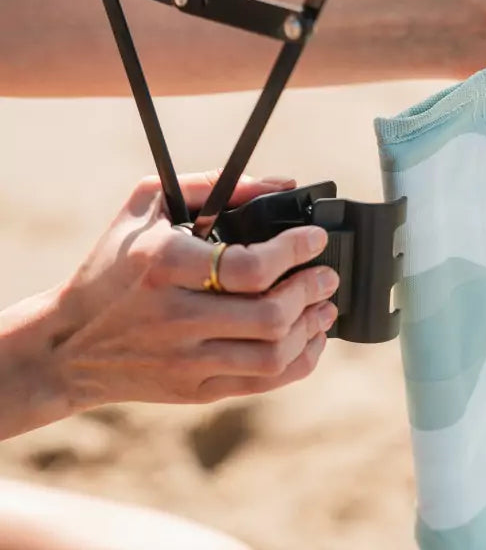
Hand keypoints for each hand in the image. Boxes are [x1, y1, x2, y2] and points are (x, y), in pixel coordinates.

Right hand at [0, 173, 338, 437]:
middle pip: (271, 315)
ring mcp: (186, 361)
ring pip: (274, 354)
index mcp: (164, 265)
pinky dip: (299, 361)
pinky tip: (309, 339)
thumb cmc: (113, 266)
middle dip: (312, 290)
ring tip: (325, 305)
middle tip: (327, 274)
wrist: (67, 346)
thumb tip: (280, 184)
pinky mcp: (195, 391)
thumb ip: (212, 186)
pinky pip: (264, 383)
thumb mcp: (147, 206)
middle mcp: (176, 317)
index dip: (295, 252)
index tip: (315, 238)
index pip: (249, 267)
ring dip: (312, 327)